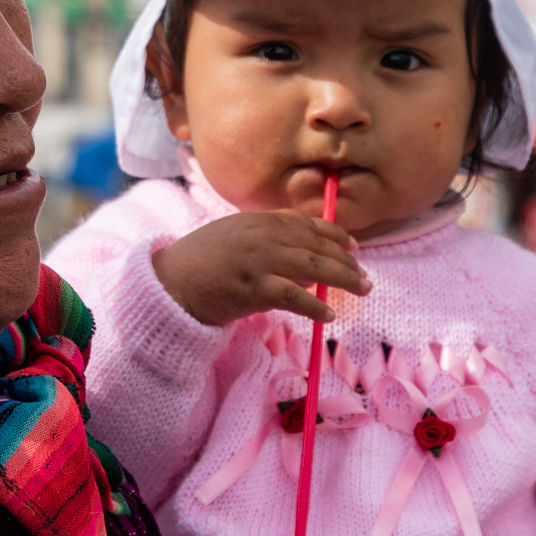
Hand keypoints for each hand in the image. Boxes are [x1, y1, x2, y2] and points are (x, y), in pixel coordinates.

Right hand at [151, 212, 368, 327]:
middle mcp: (264, 235)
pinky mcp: (254, 287)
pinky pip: (294, 297)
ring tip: (362, 289)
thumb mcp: (235, 236)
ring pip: (313, 267)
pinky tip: (328, 315)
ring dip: (343, 279)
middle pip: (316, 245)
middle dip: (345, 261)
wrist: (172, 281)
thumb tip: (305, 260)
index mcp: (260, 219)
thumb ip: (267, 238)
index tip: (353, 246)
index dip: (335, 235)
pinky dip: (315, 306)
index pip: (307, 224)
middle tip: (364, 276)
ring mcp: (260, 260)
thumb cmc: (202, 261)